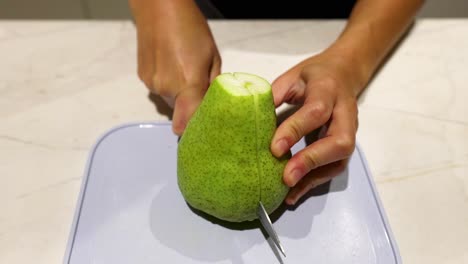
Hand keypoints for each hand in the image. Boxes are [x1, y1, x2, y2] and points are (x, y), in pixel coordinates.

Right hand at [129, 0, 220, 134]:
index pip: (185, 125)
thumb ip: (212, 86)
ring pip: (169, 101)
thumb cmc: (192, 28)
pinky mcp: (142, 77)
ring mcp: (151, 84)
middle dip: (191, 106)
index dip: (193, 131)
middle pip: (180, 112)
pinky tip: (170, 65)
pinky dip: (166, 84)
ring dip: (178, 94)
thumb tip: (211, 105)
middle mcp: (166, 90)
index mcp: (187, 85)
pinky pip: (158, 89)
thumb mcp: (212, 57)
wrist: (159, 8)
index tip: (202, 129)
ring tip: (183, 70)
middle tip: (199, 87)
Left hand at [270, 49, 362, 204]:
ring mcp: (349, 131)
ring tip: (287, 191)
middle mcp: (344, 113)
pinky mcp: (344, 146)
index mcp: (328, 89)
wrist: (343, 74)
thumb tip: (252, 116)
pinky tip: (294, 193)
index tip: (274, 148)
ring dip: (312, 178)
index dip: (295, 130)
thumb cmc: (314, 76)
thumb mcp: (292, 76)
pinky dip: (313, 183)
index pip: (316, 112)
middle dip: (311, 161)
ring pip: (339, 160)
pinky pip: (333, 168)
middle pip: (338, 142)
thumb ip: (276, 94)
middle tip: (286, 177)